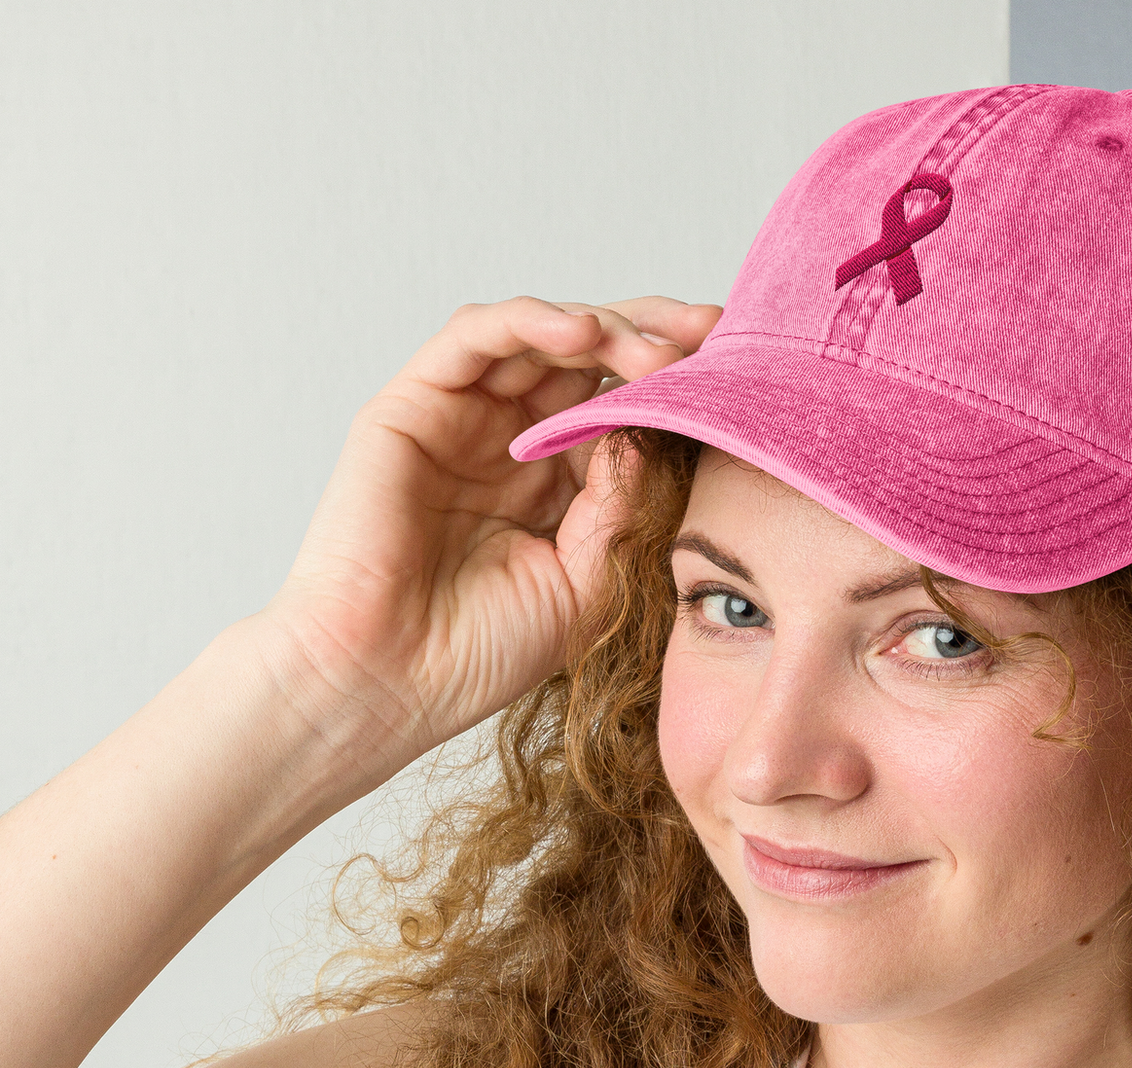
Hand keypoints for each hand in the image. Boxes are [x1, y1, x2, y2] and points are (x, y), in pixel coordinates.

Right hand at [255, 295, 720, 779]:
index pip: (624, 409)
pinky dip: (530, 322)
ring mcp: (461, 419)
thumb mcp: (589, 576)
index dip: (678, 389)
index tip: (741, 380)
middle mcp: (510, 440)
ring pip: (540, 337)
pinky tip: (582, 333)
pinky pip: (473, 339)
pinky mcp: (411, 405)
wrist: (390, 682)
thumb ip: (626, 500)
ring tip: (658, 349)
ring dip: (605, 328)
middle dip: (654, 340)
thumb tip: (665, 423)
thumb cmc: (481, 651)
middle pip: (590, 359)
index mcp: (557, 482)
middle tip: (712, 335)